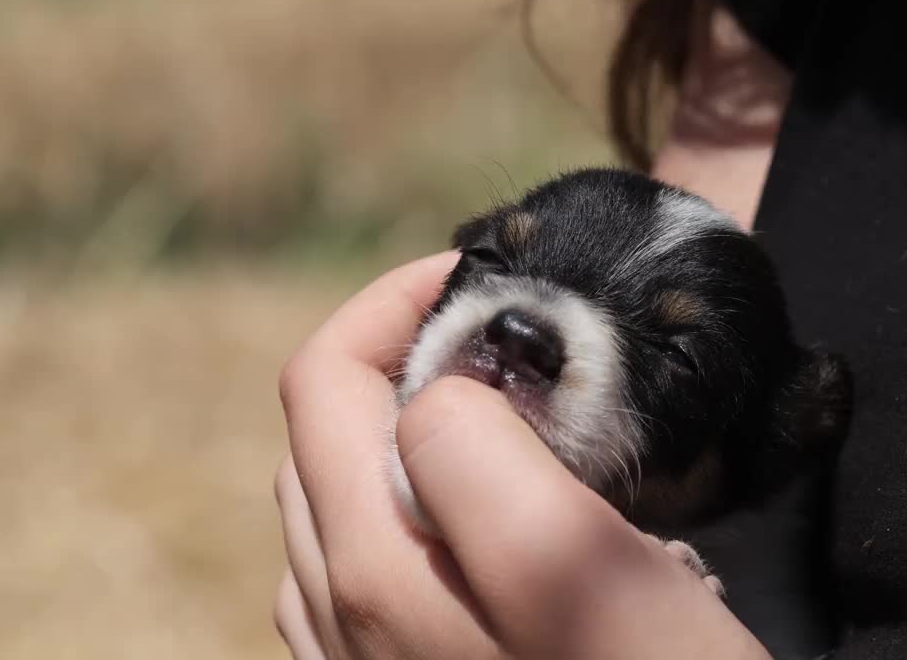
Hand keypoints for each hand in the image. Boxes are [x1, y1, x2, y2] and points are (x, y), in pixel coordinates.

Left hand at [274, 252, 770, 658]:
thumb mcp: (583, 574)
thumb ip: (480, 462)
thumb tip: (438, 387)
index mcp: (371, 573)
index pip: (325, 380)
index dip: (397, 306)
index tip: (487, 282)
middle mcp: (339, 624)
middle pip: (323, 436)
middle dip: (403, 363)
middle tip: (513, 351)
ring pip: (343, 500)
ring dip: (412, 433)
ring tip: (515, 428)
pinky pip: (375, 567)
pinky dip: (420, 508)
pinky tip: (500, 531)